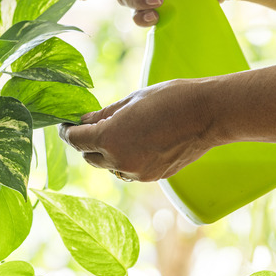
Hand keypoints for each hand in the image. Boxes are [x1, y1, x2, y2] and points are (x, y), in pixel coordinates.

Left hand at [58, 79, 216, 181]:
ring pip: (109, 166)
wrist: (209, 114)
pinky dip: (125, 158)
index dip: (67, 131)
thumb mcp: (131, 101)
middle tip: (91, 125)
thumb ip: (104, 114)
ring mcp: (137, 172)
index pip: (75, 140)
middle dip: (86, 142)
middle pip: (89, 157)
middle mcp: (120, 161)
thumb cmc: (170, 99)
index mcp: (109, 138)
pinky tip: (137, 141)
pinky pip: (129, 170)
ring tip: (118, 132)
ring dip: (106, 153)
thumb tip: (84, 120)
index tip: (66, 124)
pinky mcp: (152, 177)